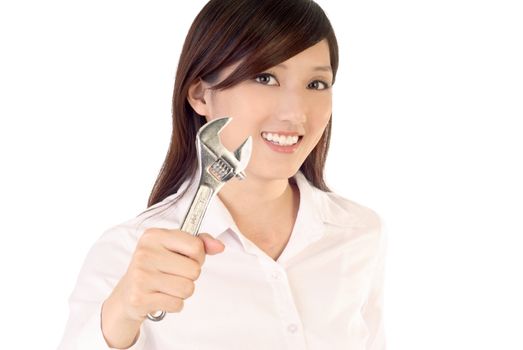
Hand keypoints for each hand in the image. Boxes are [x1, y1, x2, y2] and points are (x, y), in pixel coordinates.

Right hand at [101, 228, 224, 347]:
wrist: (127, 293)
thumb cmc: (156, 267)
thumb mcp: (174, 248)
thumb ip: (200, 243)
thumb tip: (220, 246)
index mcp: (154, 235)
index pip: (196, 246)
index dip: (198, 256)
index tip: (186, 259)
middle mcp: (145, 253)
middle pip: (194, 270)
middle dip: (190, 276)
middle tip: (174, 275)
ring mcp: (141, 276)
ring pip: (188, 289)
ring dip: (183, 291)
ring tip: (168, 286)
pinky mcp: (140, 298)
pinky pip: (177, 304)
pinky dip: (174, 304)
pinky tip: (161, 297)